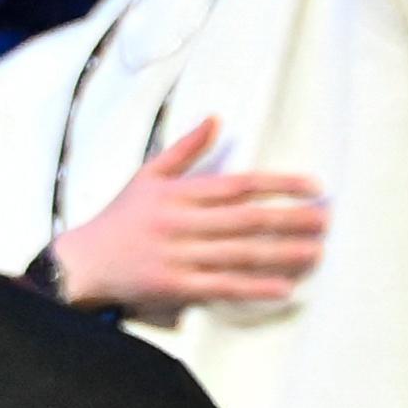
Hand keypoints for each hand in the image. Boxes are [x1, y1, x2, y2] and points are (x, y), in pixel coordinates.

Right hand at [53, 119, 324, 310]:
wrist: (81, 262)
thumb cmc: (117, 218)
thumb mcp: (147, 175)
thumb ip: (185, 149)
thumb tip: (215, 119)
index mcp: (179, 192)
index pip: (239, 185)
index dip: (279, 184)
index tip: (312, 187)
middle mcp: (181, 222)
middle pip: (247, 219)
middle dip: (291, 219)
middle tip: (326, 220)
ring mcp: (179, 256)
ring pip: (240, 253)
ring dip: (281, 253)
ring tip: (315, 252)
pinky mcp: (174, 286)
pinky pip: (221, 287)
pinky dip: (253, 288)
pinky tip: (282, 288)